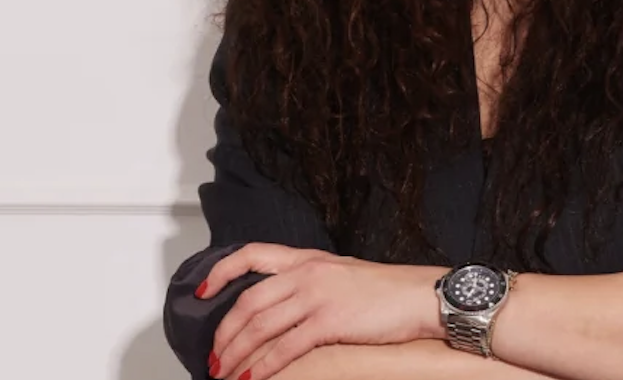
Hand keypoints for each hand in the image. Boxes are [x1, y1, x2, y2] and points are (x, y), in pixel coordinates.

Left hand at [196, 243, 447, 379]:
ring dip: (236, 354)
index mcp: (308, 258)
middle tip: (213, 356)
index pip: (251, 254)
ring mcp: (318, 295)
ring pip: (260, 326)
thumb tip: (280, 305)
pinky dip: (264, 366)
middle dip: (224, 333)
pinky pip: (285, 347)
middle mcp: (307, 272)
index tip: (202, 292)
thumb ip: (310, 283)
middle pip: (248, 301)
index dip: (220, 272)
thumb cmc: (386, 290)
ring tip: (225, 372)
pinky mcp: (330, 321)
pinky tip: (254, 378)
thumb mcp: (341, 274)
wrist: (421, 296)